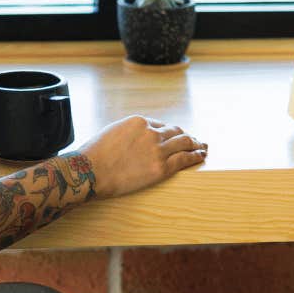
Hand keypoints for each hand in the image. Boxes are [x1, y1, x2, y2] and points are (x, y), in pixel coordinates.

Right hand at [76, 115, 206, 199]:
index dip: (169, 131)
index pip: (161, 125)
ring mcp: (158, 149)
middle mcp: (151, 132)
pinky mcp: (161, 168)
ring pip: (185, 142)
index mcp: (139, 121)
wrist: (90, 171)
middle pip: (176, 131)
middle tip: (194, 139)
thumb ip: (128, 133)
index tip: (175, 136)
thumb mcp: (112, 132)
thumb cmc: (94, 155)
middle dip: (186, 135)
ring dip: (196, 144)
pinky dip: (196, 156)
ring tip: (202, 146)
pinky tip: (201, 156)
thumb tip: (134, 139)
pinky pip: (185, 159)